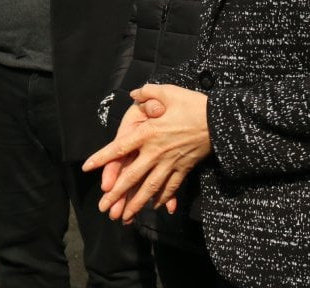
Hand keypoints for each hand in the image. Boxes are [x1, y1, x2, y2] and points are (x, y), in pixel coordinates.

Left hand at [82, 83, 211, 221]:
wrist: (221, 121)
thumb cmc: (193, 104)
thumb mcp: (169, 92)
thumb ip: (148, 93)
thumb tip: (135, 93)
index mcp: (148, 133)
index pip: (119, 148)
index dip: (102, 158)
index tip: (87, 168)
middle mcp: (156, 152)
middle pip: (132, 176)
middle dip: (116, 194)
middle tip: (103, 208)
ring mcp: (171, 163)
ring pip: (150, 188)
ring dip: (136, 204)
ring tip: (124, 217)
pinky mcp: (184, 168)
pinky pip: (171, 187)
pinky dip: (162, 198)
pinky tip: (155, 207)